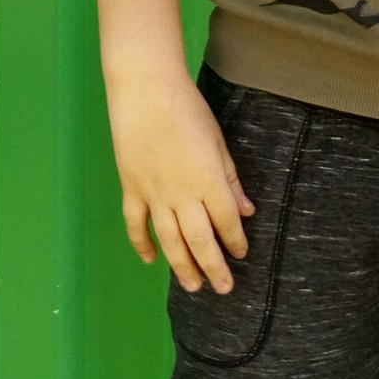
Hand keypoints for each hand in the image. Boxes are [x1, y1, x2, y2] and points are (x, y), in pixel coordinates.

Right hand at [107, 70, 253, 292]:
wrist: (145, 89)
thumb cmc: (188, 108)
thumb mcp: (218, 142)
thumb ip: (230, 179)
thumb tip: (246, 210)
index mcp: (208, 180)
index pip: (226, 221)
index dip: (236, 241)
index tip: (242, 254)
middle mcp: (182, 193)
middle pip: (200, 240)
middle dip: (214, 267)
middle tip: (223, 289)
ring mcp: (154, 192)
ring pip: (169, 239)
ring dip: (182, 266)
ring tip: (193, 286)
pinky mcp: (132, 186)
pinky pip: (136, 223)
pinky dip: (142, 244)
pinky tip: (150, 260)